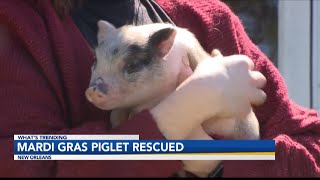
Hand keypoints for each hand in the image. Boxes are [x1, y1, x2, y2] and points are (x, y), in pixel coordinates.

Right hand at [150, 50, 265, 139]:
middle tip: (244, 87)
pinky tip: (232, 111)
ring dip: (253, 98)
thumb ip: (216, 59)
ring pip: (261, 96)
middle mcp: (250, 77)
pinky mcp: (246, 108)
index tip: (236, 75)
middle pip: (260, 79)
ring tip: (243, 101)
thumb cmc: (204, 75)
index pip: (249, 65)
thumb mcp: (208, 62)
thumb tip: (216, 53)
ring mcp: (250, 94)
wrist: (204, 93)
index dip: (243, 70)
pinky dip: (241, 111)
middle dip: (254, 83)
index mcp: (242, 63)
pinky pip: (247, 110)